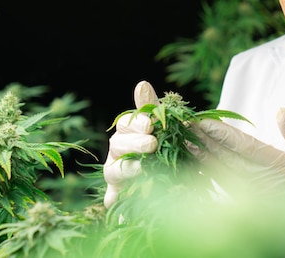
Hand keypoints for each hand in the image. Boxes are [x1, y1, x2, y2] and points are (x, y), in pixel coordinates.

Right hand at [103, 81, 158, 207]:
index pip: (125, 123)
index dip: (136, 123)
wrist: (171, 178)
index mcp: (127, 132)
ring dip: (127, 168)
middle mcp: (117, 152)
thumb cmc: (161, 146)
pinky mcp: (117, 195)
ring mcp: (116, 175)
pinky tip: (120, 200)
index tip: (151, 124)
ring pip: (112, 170)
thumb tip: (141, 83)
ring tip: (143, 168)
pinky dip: (115, 199)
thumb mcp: (159, 126)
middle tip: (152, 144)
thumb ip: (149, 107)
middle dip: (134, 143)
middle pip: (117, 144)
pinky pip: (112, 198)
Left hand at [191, 108, 284, 214]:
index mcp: (276, 164)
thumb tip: (280, 111)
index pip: (241, 145)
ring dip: (201, 156)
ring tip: (184, 141)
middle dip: (202, 139)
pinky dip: (207, 174)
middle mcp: (259, 180)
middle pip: (223, 156)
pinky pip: (222, 188)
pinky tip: (195, 165)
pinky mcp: (248, 204)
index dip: (220, 132)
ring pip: (220, 171)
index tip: (203, 121)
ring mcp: (251, 194)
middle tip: (184, 125)